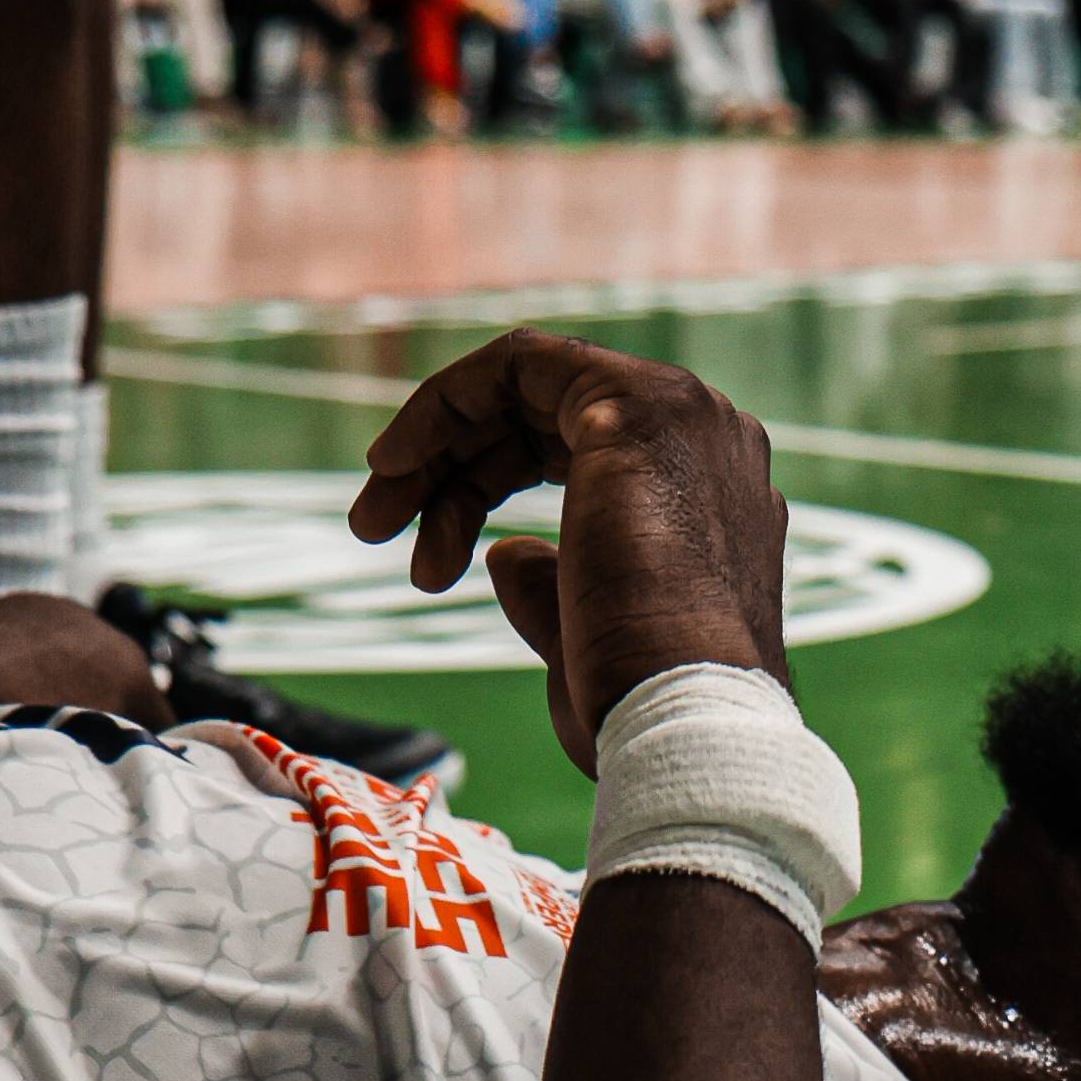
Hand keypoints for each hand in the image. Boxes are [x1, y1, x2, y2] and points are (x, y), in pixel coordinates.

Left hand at [350, 333, 787, 770]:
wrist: (679, 717)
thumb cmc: (638, 705)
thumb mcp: (583, 638)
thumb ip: (549, 586)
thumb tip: (503, 554)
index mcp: (709, 498)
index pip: (579, 459)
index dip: (484, 490)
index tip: (425, 551)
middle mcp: (707, 444)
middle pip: (546, 422)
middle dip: (449, 472)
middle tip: (373, 529)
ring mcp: (680, 417)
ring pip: (528, 389)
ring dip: (436, 445)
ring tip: (371, 523)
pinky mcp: (635, 405)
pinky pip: (520, 363)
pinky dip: (446, 401)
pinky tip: (392, 462)